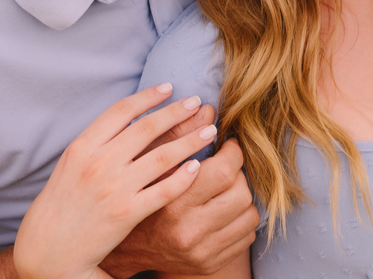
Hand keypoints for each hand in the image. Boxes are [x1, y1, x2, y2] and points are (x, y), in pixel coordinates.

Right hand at [12, 84, 217, 278]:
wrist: (46, 252)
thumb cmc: (60, 205)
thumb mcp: (71, 164)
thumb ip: (98, 142)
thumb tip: (133, 117)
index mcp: (82, 147)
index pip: (121, 110)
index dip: (148, 96)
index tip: (169, 87)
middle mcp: (98, 163)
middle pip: (148, 128)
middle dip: (177, 111)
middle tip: (198, 101)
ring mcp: (114, 188)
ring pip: (163, 156)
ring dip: (190, 140)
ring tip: (209, 130)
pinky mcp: (127, 214)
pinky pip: (164, 190)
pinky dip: (184, 176)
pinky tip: (198, 168)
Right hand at [99, 137, 259, 276]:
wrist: (124, 253)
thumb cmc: (135, 196)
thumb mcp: (146, 164)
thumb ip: (177, 135)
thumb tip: (207, 110)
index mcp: (171, 204)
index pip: (224, 171)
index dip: (232, 152)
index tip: (227, 144)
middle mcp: (188, 231)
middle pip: (241, 191)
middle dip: (238, 174)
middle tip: (226, 166)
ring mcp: (202, 252)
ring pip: (249, 213)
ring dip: (241, 196)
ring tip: (224, 189)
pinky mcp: (211, 264)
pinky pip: (247, 235)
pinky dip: (242, 219)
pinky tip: (224, 211)